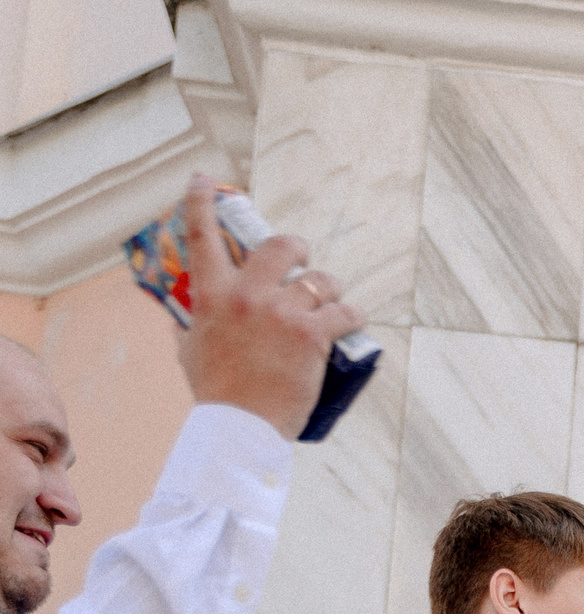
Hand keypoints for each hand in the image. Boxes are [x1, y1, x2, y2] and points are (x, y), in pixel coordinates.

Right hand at [173, 176, 363, 438]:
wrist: (240, 425)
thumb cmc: (217, 391)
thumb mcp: (192, 349)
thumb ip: (196, 322)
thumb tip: (193, 311)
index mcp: (211, 294)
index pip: (201, 236)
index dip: (202, 202)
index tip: (203, 180)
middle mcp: (247, 295)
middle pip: (281, 246)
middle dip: (298, 249)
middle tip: (304, 263)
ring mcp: (281, 312)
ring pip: (321, 280)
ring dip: (330, 289)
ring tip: (331, 305)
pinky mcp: (312, 335)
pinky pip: (345, 311)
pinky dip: (353, 314)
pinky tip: (353, 320)